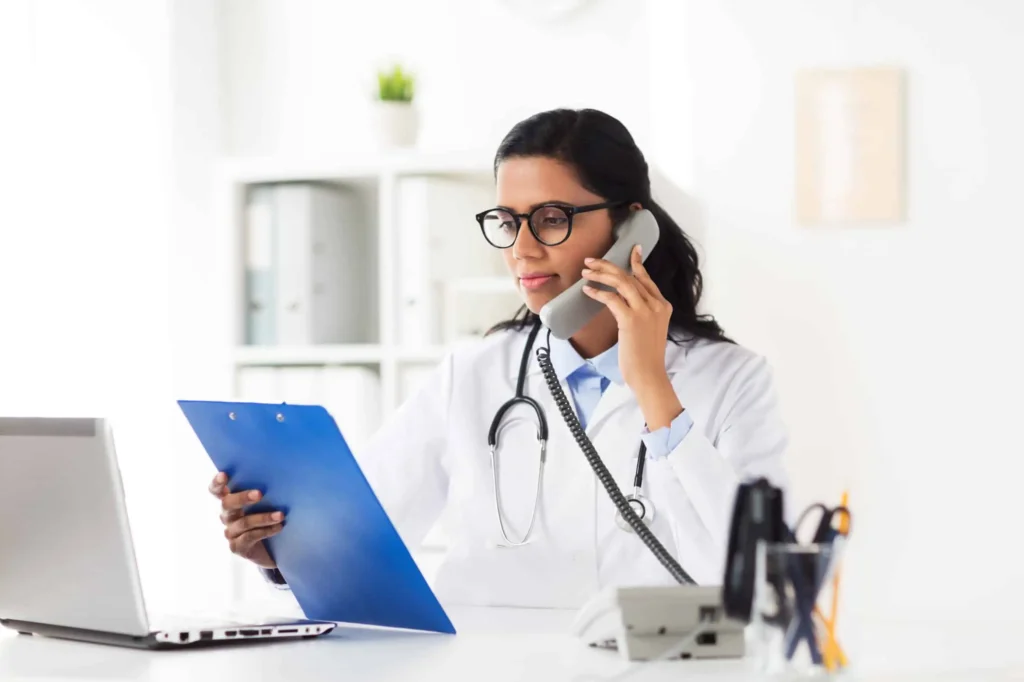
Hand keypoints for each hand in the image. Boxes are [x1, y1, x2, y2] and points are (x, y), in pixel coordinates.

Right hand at [209, 472, 283, 568]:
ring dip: (263, 518)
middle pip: (227, 505)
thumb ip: (263, 493)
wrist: (271, 551)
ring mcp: (231, 533)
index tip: (224, 475)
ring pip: (243, 522)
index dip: (217, 483)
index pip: (216, 491)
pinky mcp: (238, 547)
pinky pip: (250, 537)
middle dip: (242, 498)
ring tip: (280, 515)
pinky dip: (266, 531)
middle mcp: (227, 517)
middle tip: (259, 494)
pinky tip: (279, 527)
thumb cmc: (267, 520)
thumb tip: (278, 477)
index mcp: (231, 502)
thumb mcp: (265, 505)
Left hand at [581, 245, 682, 428]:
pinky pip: (612, 298)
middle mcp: (656, 305)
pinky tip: (588, 291)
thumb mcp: (649, 330)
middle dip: (609, 265)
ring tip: (586, 272)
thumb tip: (622, 301)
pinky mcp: (631, 319)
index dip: (637, 263)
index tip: (632, 249)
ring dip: (601, 274)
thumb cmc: (645, 357)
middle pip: (631, 276)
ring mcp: (645, 311)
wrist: (649, 375)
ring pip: (622, 282)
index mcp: (663, 306)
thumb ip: (642, 313)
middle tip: (591, 261)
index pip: (647, 279)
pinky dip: (598, 292)